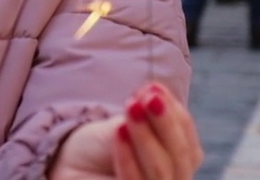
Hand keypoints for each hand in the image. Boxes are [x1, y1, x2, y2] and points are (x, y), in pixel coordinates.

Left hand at [49, 83, 201, 179]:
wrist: (70, 165)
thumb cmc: (101, 146)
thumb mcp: (125, 126)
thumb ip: (144, 115)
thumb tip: (156, 91)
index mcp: (178, 165)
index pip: (189, 145)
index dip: (176, 115)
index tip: (155, 88)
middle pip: (180, 158)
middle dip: (166, 124)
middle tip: (150, 97)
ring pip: (160, 171)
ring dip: (146, 137)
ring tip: (133, 108)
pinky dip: (128, 157)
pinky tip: (120, 131)